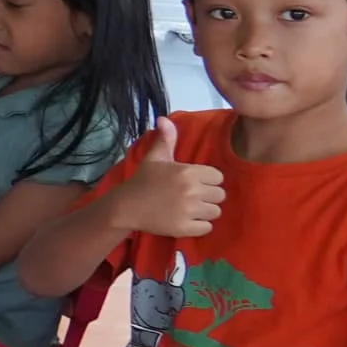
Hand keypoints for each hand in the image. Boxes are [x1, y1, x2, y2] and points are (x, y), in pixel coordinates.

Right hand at [105, 127, 224, 241]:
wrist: (126, 206)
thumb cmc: (143, 180)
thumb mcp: (155, 158)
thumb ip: (166, 139)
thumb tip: (164, 118)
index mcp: (188, 172)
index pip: (218, 177)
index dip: (208, 180)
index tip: (194, 183)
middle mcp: (191, 190)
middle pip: (220, 195)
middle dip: (208, 196)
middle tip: (192, 197)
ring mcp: (188, 210)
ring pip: (215, 212)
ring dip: (205, 212)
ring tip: (190, 209)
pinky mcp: (184, 227)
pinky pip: (207, 227)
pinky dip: (199, 226)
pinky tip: (186, 220)